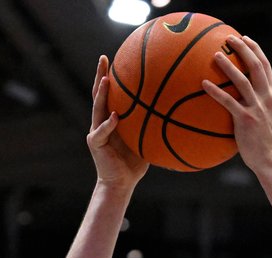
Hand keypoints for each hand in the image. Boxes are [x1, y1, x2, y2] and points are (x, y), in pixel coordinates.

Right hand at [88, 55, 147, 187]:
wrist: (121, 184)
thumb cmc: (134, 163)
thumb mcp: (146, 140)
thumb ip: (153, 126)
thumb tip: (175, 113)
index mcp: (111, 119)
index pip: (110, 93)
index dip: (111, 76)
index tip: (116, 58)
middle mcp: (101, 122)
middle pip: (98, 94)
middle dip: (100, 75)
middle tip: (104, 58)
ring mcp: (96, 132)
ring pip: (97, 108)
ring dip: (101, 93)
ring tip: (106, 79)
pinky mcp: (96, 144)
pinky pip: (102, 132)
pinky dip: (109, 124)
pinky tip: (115, 116)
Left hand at [202, 35, 271, 174]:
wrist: (270, 160)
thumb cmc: (264, 142)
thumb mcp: (266, 118)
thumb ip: (257, 104)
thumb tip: (239, 97)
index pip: (266, 66)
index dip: (255, 50)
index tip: (245, 39)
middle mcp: (267, 98)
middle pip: (256, 66)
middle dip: (243, 49)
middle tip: (229, 38)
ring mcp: (257, 108)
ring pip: (242, 80)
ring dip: (228, 66)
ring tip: (215, 55)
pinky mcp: (246, 119)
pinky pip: (228, 101)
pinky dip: (215, 91)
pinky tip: (203, 84)